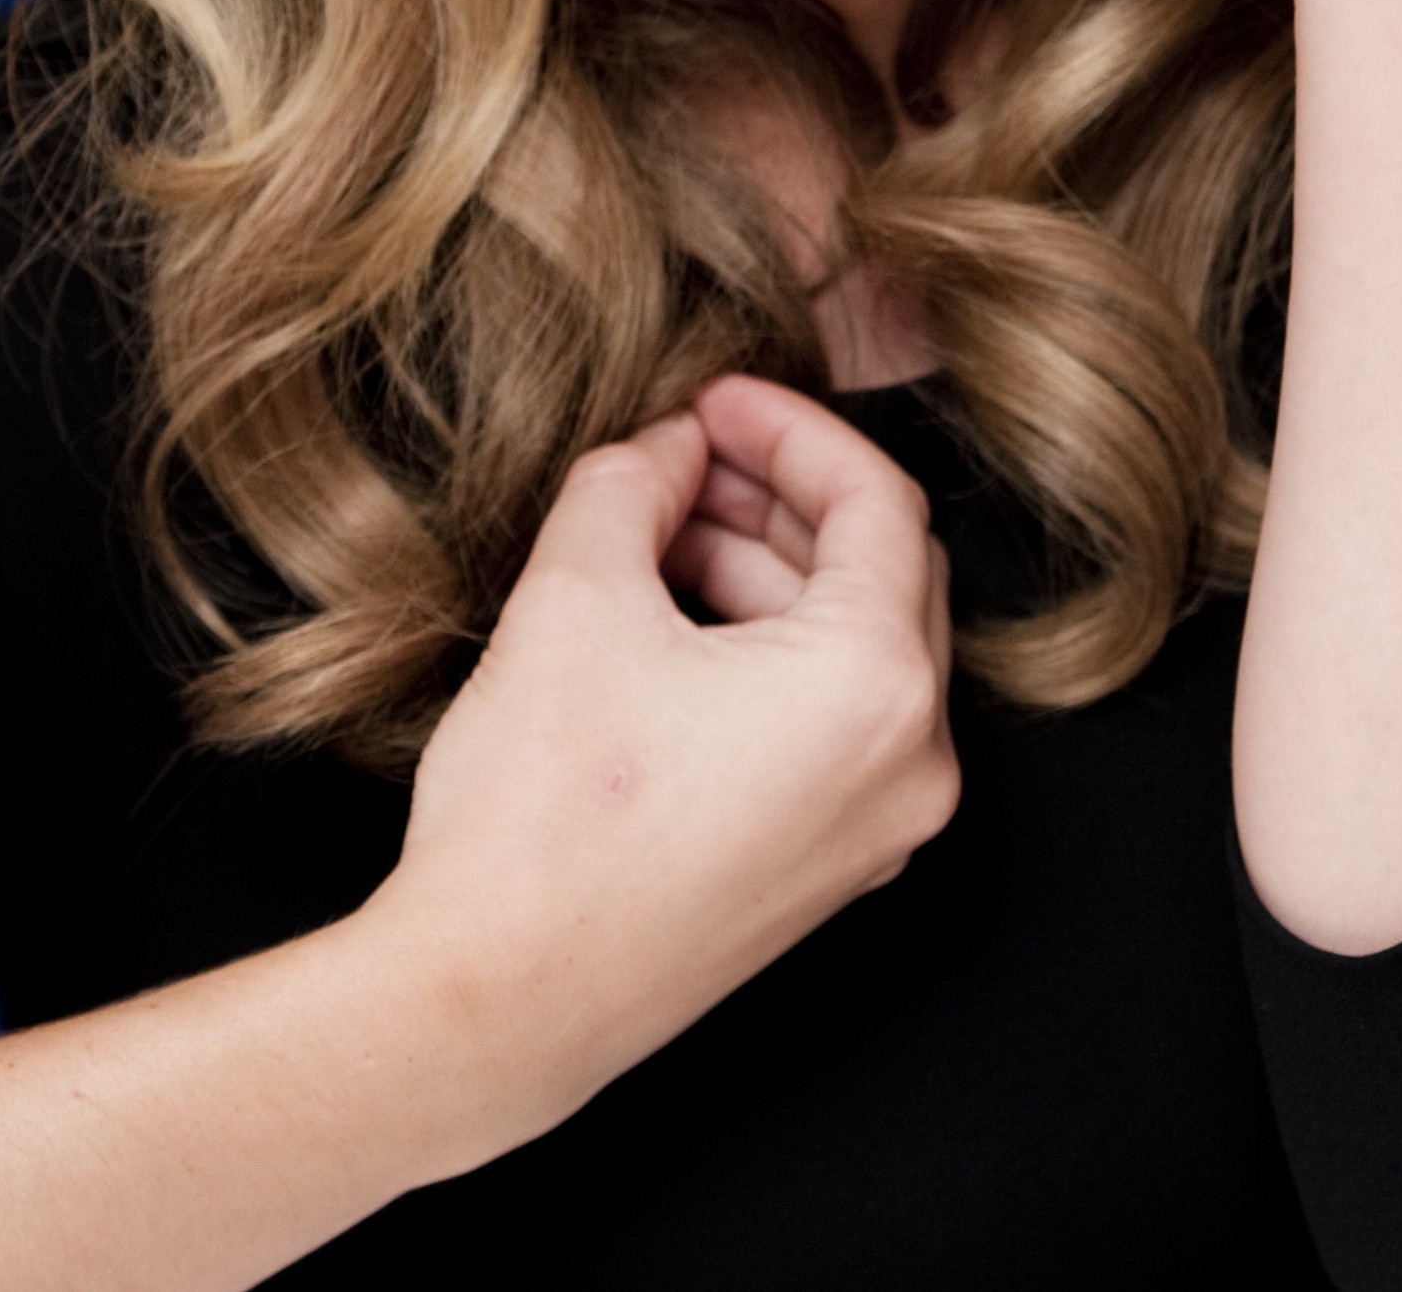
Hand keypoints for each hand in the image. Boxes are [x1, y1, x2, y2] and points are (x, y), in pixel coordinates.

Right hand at [364, 375, 956, 1156]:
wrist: (491, 1005)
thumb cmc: (542, 819)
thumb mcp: (578, 592)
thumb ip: (636, 480)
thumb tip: (669, 443)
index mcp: (879, 690)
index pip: (876, 500)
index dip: (790, 426)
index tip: (713, 396)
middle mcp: (910, 766)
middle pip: (879, 572)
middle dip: (779, 495)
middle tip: (688, 450)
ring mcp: (873, 830)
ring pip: (851, 646)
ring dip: (763, 569)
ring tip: (654, 529)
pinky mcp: (824, 868)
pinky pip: (828, 720)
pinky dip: (765, 650)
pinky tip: (667, 618)